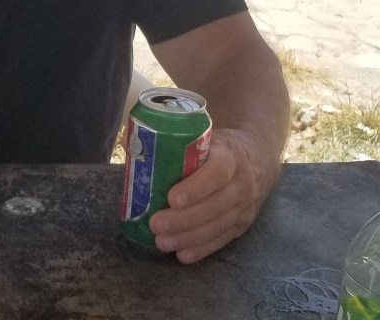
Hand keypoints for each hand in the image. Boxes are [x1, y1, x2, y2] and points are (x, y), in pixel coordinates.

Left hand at [149, 129, 276, 263]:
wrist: (257, 159)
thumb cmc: (219, 146)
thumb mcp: (206, 136)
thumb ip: (179, 143)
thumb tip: (134, 145)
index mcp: (231, 156)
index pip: (217, 173)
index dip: (196, 188)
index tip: (171, 198)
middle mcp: (242, 183)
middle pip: (215, 206)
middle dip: (184, 220)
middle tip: (156, 225)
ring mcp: (244, 207)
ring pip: (217, 226)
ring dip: (188, 238)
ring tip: (162, 242)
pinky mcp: (242, 225)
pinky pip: (222, 240)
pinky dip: (202, 249)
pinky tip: (182, 254)